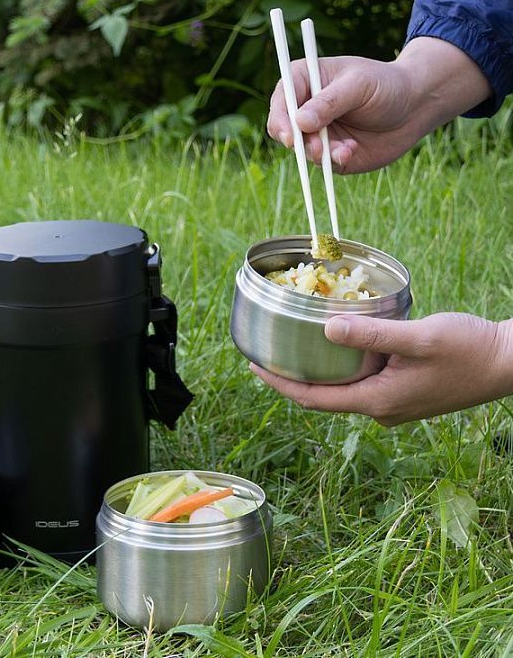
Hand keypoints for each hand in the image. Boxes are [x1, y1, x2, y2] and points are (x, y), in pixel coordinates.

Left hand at [249, 313, 512, 426]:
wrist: (510, 363)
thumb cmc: (469, 349)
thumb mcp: (419, 337)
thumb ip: (372, 335)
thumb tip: (326, 330)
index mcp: (377, 402)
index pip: (312, 399)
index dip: (279, 384)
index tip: (252, 366)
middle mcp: (381, 410)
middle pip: (323, 397)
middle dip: (291, 378)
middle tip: (266, 354)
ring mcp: (393, 404)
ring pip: (343, 389)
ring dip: (317, 372)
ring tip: (292, 348)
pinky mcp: (404, 393)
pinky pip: (362, 383)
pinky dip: (342, 367)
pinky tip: (338, 345)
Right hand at [267, 37, 491, 173]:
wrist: (416, 107)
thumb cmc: (386, 85)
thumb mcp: (359, 85)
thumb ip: (329, 102)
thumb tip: (300, 122)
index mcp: (305, 80)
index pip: (281, 100)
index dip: (281, 119)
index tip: (292, 136)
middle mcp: (306, 108)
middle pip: (284, 129)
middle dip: (299, 142)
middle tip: (317, 148)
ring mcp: (316, 132)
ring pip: (302, 150)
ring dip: (320, 154)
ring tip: (346, 149)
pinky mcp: (329, 152)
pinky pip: (322, 164)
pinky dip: (335, 161)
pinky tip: (352, 150)